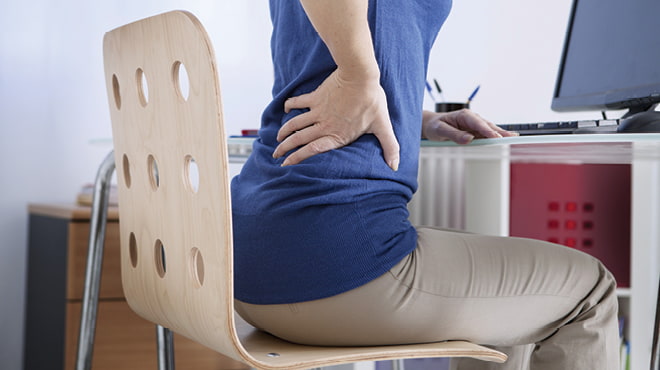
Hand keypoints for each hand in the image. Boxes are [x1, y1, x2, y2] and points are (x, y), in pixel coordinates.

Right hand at [273, 68, 399, 169]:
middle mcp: (324, 125)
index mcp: (337, 135)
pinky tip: (286, 110)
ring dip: (284, 132)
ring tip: (277, 140)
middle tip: (276, 156)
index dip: (297, 159)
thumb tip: (395, 166)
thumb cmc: (372, 100)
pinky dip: (290, 106)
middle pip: (299, 140)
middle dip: (285, 149)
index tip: (287, 165)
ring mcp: (318, 111)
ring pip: (295, 124)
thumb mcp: (383, 125)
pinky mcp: (316, 97)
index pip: (313, 151)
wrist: (360, 75)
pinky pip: (298, 102)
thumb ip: (389, 146)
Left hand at [421, 109, 517, 143]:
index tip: (495, 137)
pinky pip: (485, 135)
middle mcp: (471, 118)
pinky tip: (504, 139)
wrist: (431, 124)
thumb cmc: (434, 126)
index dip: (487, 130)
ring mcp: (474, 125)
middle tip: (511, 137)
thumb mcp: (440, 130)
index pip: (478, 123)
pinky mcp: (474, 131)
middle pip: (487, 126)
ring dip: (500, 134)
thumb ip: (454, 135)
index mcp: (464, 115)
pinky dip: (495, 137)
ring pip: (489, 130)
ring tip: (513, 138)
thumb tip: (468, 139)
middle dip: (499, 131)